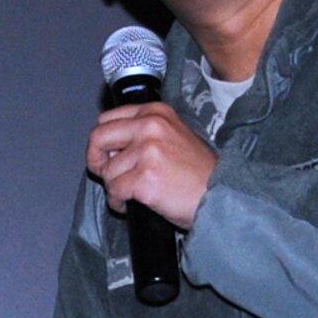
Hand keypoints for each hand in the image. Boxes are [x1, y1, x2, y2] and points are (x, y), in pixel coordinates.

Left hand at [86, 101, 216, 228]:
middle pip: (98, 138)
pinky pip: (114, 191)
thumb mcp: (174, 135)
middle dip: (97, 161)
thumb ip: (144, 133)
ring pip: (107, 171)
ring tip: (133, 194)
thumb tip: (111, 147)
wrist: (220, 195)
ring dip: (114, 187)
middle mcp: (149, 126)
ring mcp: (146, 151)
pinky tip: (133, 204)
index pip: (107, 119)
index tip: (108, 156)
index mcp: (155, 112)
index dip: (103, 142)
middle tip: (109, 176)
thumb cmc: (198, 173)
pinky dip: (119, 203)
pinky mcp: (144, 178)